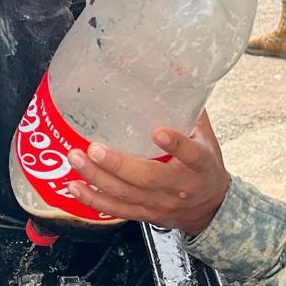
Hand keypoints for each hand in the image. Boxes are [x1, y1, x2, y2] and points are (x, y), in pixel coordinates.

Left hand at [66, 112, 229, 236]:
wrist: (210, 209)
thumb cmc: (204, 167)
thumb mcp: (206, 139)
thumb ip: (189, 110)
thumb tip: (175, 71)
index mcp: (200, 166)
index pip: (191, 155)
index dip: (175, 145)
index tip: (158, 131)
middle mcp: (180, 187)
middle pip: (148, 178)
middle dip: (118, 164)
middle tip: (94, 148)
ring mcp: (160, 204)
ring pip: (126, 195)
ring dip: (97, 179)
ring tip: (76, 160)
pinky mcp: (145, 214)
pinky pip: (116, 211)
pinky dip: (92, 199)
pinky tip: (74, 187)